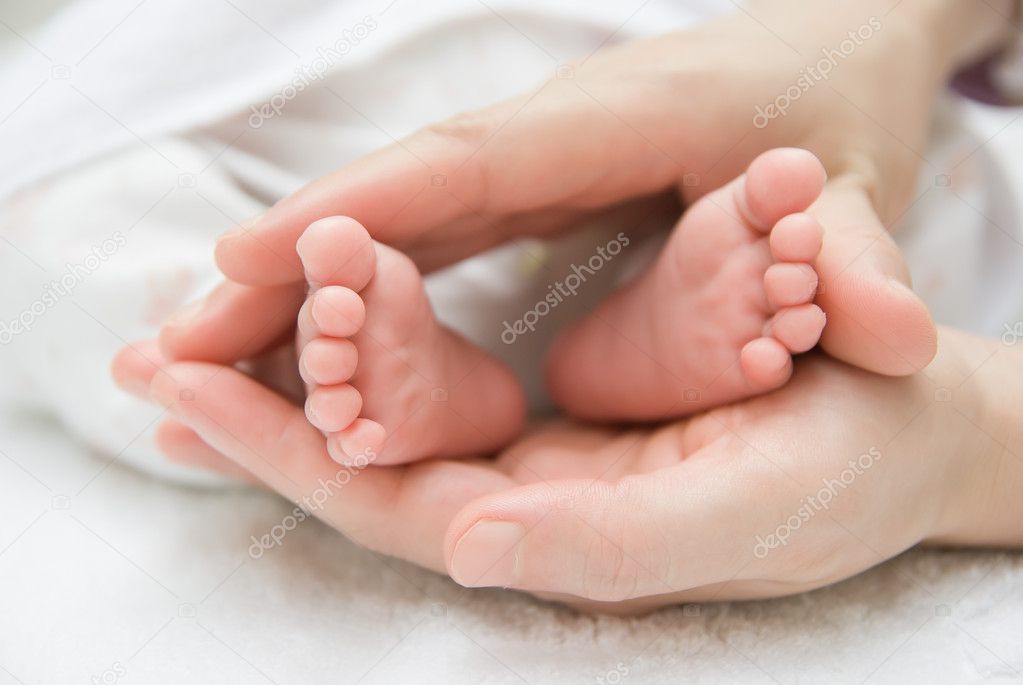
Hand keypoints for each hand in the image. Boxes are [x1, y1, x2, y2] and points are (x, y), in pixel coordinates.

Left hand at [114, 327, 1022, 612]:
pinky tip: (316, 321)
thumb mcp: (752, 503)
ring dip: (294, 383)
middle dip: (258, 423)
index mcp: (562, 539)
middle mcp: (533, 506)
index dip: (294, 461)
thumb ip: (613, 539)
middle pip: (367, 475)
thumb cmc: (843, 473)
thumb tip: (470, 546)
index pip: (399, 510)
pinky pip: (442, 384)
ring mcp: (541, 458)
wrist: (894, 422)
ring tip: (196, 342)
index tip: (197, 396)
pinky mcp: (562, 411)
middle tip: (152, 363)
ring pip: (395, 429)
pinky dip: (365, 348)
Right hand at [189, 0, 1009, 376]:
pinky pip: (418, 231)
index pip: (462, 168)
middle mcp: (546, 135)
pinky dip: (348, 277)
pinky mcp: (528, 183)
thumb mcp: (849, 188)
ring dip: (294, 278)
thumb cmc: (829, 113)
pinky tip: (297, 325)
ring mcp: (529, 158)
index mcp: (610, 123)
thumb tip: (897, 343)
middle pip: (392, 198)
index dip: (353, 212)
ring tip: (202, 342)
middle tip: (176, 338)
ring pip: (390, 216)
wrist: (830, 47)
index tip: (246, 259)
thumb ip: (852, 261)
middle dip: (284, 265)